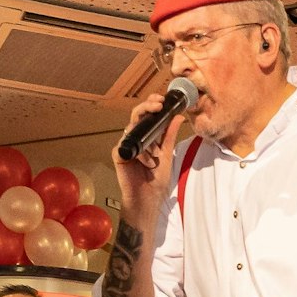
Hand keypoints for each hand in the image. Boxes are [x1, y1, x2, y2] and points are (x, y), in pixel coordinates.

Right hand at [112, 92, 187, 213]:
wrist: (148, 197)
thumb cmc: (155, 179)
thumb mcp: (167, 153)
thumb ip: (170, 135)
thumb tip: (178, 117)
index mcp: (146, 136)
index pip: (147, 114)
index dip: (152, 104)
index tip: (162, 99)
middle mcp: (134, 138)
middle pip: (137, 115)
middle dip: (147, 107)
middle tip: (158, 105)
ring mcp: (126, 145)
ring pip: (132, 129)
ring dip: (149, 141)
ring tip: (156, 155)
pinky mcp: (119, 154)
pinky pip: (128, 146)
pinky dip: (142, 154)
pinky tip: (148, 163)